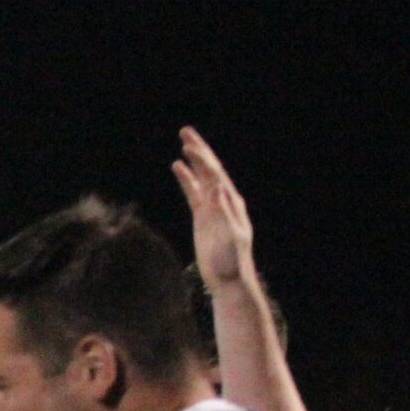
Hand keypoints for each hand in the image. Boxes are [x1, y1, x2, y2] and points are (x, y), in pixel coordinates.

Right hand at [172, 127, 257, 290]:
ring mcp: (212, 207)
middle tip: (186, 131)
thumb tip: (216, 188)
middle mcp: (223, 200)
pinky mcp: (203, 217)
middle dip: (199, 150)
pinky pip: (193, 192)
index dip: (202, 159)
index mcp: (231, 202)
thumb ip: (223, 211)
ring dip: (193, 160)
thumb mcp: (230, 235)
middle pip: (210, 169)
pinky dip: (187, 179)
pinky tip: (177, 168)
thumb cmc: (231, 260)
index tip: (189, 146)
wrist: (228, 279)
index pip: (215, 174)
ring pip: (202, 177)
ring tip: (183, 143)